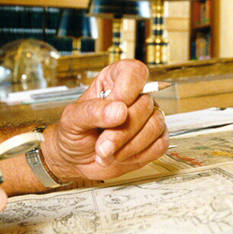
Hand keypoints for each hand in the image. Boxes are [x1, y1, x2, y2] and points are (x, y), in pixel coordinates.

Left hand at [41, 59, 168, 180]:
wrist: (76, 161)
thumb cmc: (74, 134)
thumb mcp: (73, 119)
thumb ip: (93, 111)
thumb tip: (119, 110)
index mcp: (113, 81)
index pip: (134, 72)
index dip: (127, 91)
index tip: (114, 110)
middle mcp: (134, 96)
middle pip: (145, 104)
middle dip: (121, 131)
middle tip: (102, 144)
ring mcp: (147, 117)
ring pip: (155, 125)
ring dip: (128, 146)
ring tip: (107, 152)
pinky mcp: (155, 139)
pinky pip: (160, 144)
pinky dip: (138, 155)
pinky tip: (122, 155)